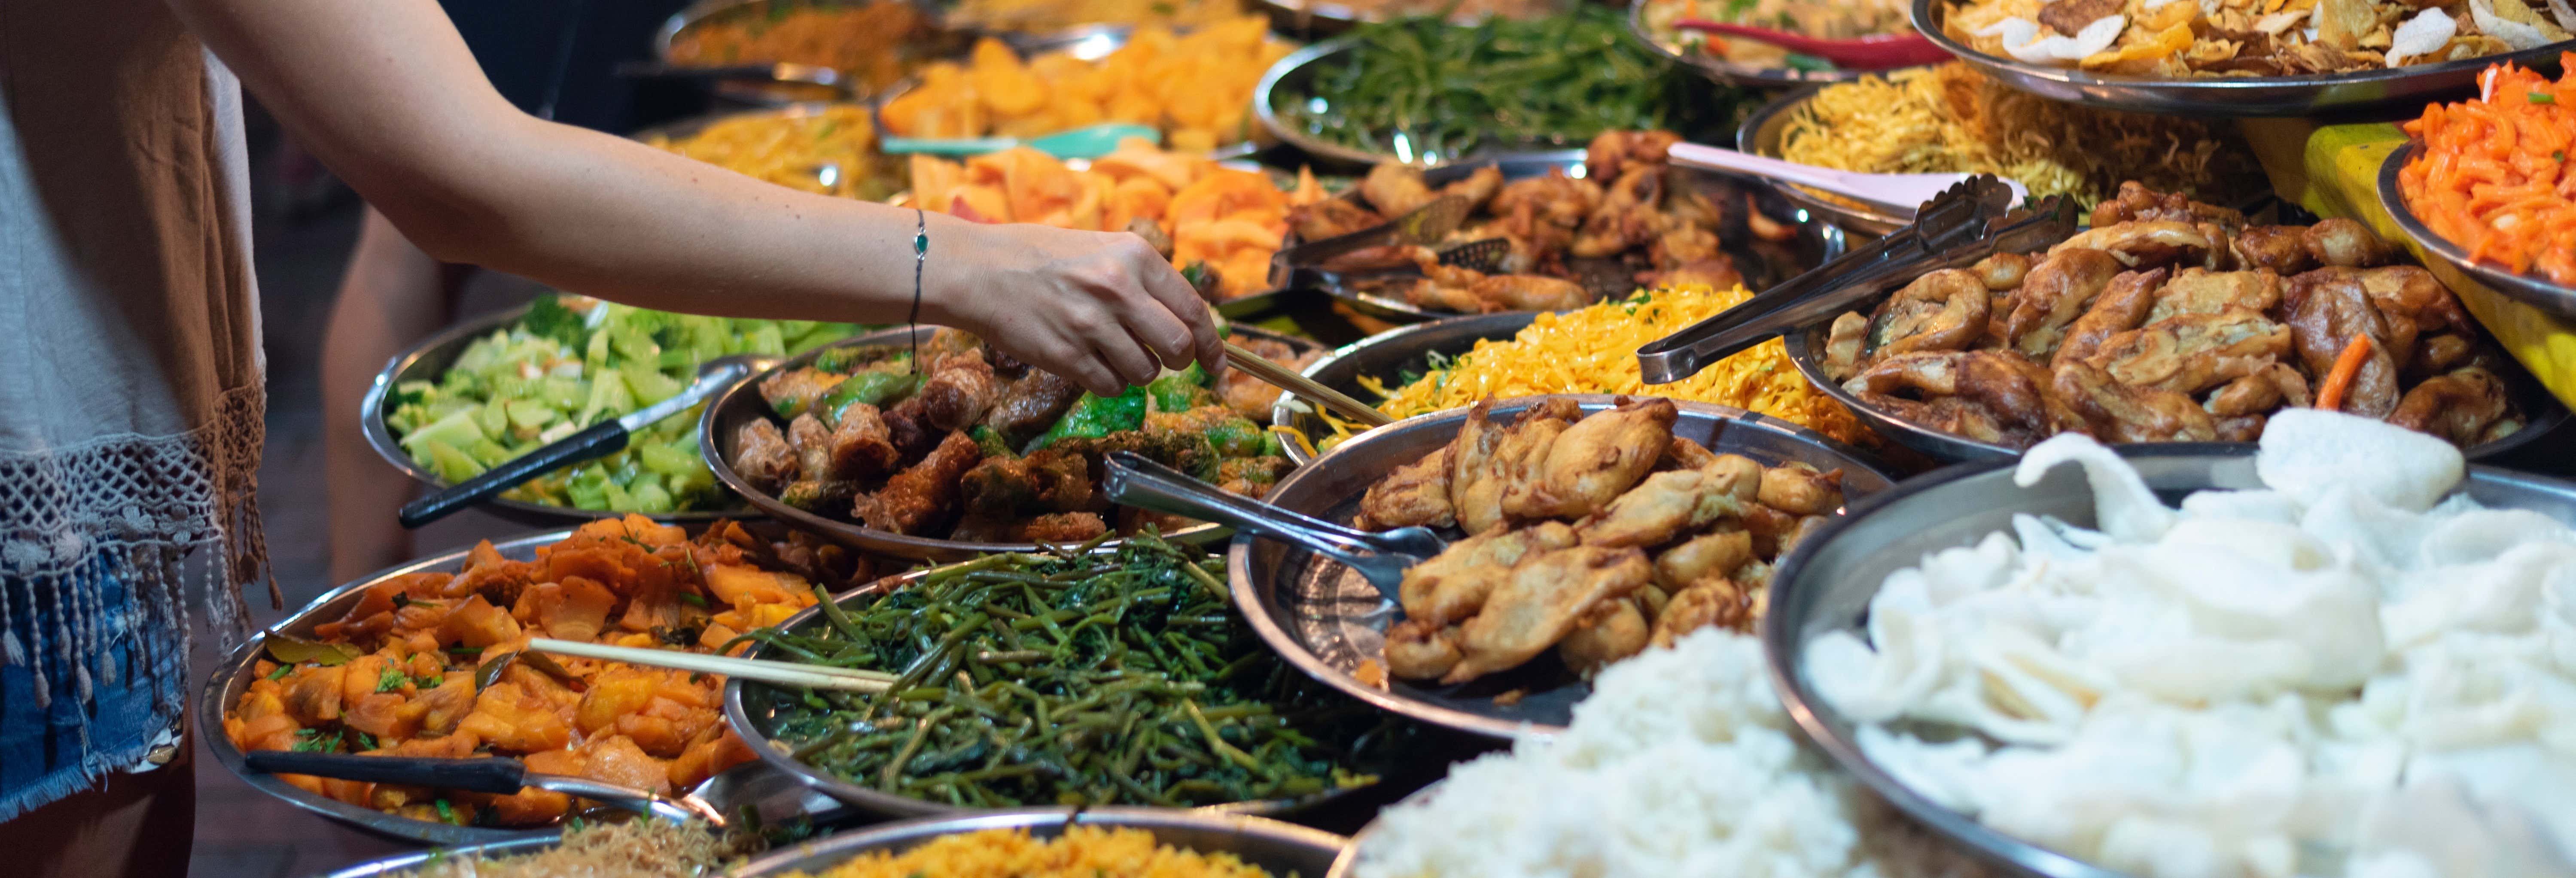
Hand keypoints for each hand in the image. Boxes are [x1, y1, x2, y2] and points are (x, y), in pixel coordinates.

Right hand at [926, 220, 1224, 396]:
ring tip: (1109, 349)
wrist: (980, 270)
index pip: (1193, 309)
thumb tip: (1186, 319)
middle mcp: (1118, 288)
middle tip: (1159, 357)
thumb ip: (1144, 279)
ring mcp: (1091, 324)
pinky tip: (1089, 361)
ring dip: (1137, 371)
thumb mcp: (1102, 248)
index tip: (1217, 362)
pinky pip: (1111, 386)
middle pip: (1178, 346)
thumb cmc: (1041, 256)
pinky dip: (1108, 382)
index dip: (1212, 343)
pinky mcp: (1067, 355)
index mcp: (1134, 256)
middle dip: (1176, 360)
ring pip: (1146, 372)